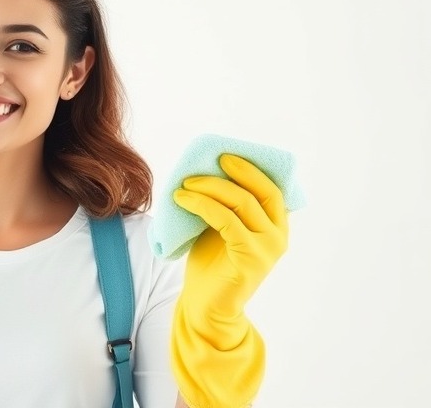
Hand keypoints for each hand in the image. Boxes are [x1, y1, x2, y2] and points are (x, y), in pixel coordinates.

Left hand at [173, 153, 287, 327]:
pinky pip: (225, 220)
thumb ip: (225, 206)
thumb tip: (207, 172)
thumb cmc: (210, 266)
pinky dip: (202, 205)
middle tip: (213, 159)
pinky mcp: (251, 258)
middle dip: (238, 171)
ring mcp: (268, 248)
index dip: (251, 169)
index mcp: (276, 227)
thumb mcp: (220, 229)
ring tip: (185, 183)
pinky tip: (183, 199)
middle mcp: (279, 237)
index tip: (227, 155)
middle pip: (262, 191)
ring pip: (242, 203)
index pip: (271, 189)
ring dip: (210, 187)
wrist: (205, 306)